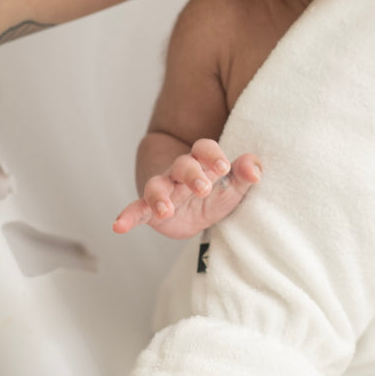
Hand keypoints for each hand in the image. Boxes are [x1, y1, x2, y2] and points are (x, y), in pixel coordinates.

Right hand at [113, 142, 260, 238]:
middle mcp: (180, 173)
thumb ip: (246, 173)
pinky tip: (118, 226)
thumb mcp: (234, 185)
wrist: (193, 209)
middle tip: (203, 188)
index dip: (213, 155)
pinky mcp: (151, 211)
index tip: (224, 167)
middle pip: (182, 165)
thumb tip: (255, 170)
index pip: (204, 149)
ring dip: (159, 197)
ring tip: (165, 210)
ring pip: (157, 186)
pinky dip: (127, 217)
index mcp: (202, 162)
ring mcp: (164, 190)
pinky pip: (137, 210)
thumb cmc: (216, 191)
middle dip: (191, 175)